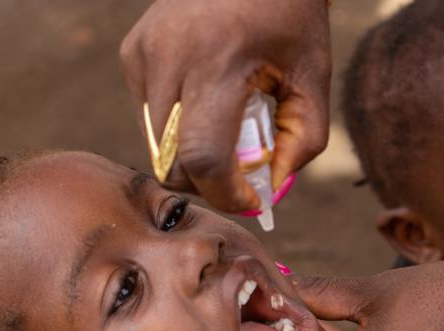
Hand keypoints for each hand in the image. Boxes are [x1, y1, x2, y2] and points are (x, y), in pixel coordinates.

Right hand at [119, 0, 331, 212]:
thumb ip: (303, 140)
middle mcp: (170, 56)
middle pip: (172, 161)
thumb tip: (272, 190)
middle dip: (208, 182)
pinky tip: (205, 96)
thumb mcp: (312, 76)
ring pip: (157, 144)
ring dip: (192, 154)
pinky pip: (150, 117)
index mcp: (218, 61)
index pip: (202, 156)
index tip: (249, 199)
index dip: (224, 193)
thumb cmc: (289, 16)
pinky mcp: (131, 53)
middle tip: (242, 172)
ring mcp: (143, 53)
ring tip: (227, 125)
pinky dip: (177, 125)